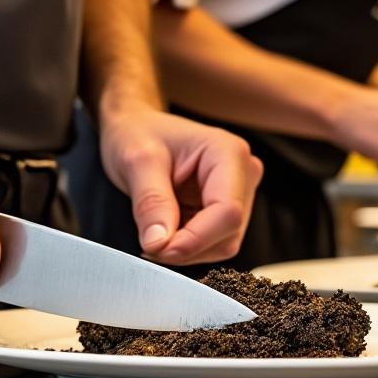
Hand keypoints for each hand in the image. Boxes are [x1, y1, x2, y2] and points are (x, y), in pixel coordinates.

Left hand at [98, 107, 262, 264]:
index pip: (227, 212)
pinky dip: (186, 246)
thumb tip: (159, 243)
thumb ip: (151, 202)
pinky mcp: (225, 209)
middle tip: (149, 243)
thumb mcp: (136, 161)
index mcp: (229, 153)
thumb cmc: (137, 133)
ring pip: (223, 243)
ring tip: (155, 232)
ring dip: (187, 249)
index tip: (157, 249)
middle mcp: (242, 173)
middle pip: (228, 232)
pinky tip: (166, 230)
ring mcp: (237, 193)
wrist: (135, 128)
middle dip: (187, 247)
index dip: (194, 239)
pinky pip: (213, 243)